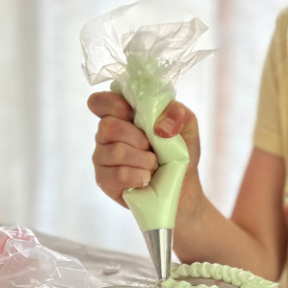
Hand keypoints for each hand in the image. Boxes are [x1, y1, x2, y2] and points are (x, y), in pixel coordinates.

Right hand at [88, 92, 203, 217]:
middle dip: (138, 138)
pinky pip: (118, 175)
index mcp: (121, 115)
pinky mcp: (105, 180)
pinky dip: (139, 176)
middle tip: (152, 147)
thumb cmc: (179, 152)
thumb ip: (179, 114)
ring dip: (143, 159)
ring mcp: (102, 158)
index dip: (113, 105)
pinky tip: (147, 178)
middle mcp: (106, 134)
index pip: (100, 102)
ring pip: (115, 152)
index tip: (132, 114)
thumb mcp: (187, 127)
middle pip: (108, 126)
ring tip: (154, 165)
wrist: (182, 185)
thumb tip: (162, 124)